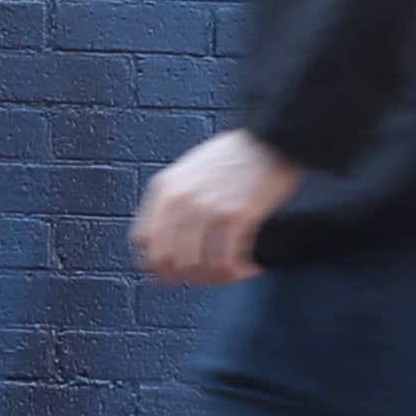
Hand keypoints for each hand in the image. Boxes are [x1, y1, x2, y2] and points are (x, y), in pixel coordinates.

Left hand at [131, 128, 302, 286]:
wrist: (272, 137)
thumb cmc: (234, 155)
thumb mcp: (188, 170)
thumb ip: (172, 201)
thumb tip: (157, 244)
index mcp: (164, 188)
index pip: (142, 242)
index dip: (154, 266)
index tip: (171, 277)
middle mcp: (180, 200)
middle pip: (169, 261)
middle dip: (188, 276)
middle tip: (208, 277)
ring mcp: (207, 208)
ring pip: (198, 267)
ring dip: (216, 278)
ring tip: (232, 273)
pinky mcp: (236, 216)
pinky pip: (227, 262)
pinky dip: (238, 272)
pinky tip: (250, 268)